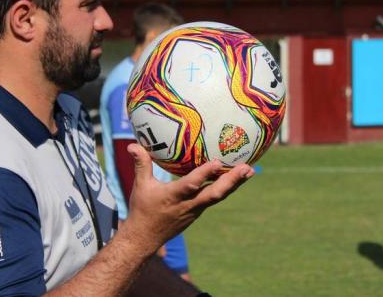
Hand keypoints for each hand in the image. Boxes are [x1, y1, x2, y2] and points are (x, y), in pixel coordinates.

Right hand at [122, 143, 253, 252]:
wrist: (145, 238)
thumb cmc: (142, 209)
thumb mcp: (140, 186)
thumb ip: (141, 164)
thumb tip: (132, 145)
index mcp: (173, 196)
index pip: (191, 185)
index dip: (204, 174)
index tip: (217, 162)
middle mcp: (188, 204)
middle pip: (214, 193)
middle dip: (231, 181)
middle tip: (246, 167)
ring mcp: (196, 210)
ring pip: (218, 196)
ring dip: (234, 184)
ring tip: (249, 170)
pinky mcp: (198, 211)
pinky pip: (214, 198)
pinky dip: (226, 188)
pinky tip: (236, 178)